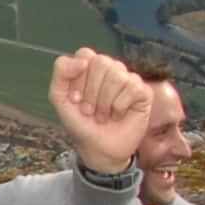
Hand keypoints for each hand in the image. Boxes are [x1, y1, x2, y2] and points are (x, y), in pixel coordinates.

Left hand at [48, 48, 154, 176]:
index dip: (78, 79)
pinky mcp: (143, 92)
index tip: (75, 99)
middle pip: (101, 62)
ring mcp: (128, 79)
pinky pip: (132, 88)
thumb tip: (82, 60)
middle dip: (91, 92)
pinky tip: (117, 115)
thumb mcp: (60, 98)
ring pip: (117, 75)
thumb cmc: (80, 123)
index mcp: (90, 65)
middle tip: (89, 110)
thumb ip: (61, 72)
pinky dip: (120, 106)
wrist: (98, 149)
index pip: (85, 54)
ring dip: (104, 102)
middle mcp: (111, 68)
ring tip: (102, 116)